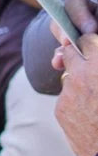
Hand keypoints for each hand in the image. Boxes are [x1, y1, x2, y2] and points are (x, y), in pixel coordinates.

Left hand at [53, 32, 97, 155]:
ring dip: (77, 81)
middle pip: (68, 53)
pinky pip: (65, 98)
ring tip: (94, 99)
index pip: (86, 40)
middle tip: (88, 66)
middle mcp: (81, 75)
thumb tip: (95, 59)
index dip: (90, 43)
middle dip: (77, 56)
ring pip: (68, 78)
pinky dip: (74, 102)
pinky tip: (89, 114)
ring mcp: (68, 93)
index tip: (92, 47)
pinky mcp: (60, 109)